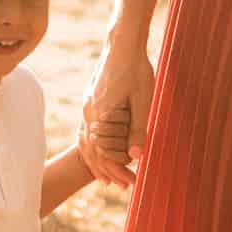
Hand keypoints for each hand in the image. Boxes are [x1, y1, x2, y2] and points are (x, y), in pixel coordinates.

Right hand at [80, 39, 154, 186]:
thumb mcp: (143, 100)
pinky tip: (101, 153)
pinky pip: (87, 132)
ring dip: (99, 162)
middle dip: (110, 171)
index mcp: (102, 115)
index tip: (132, 182)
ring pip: (88, 143)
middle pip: (95, 151)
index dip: (119, 170)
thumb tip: (136, 156)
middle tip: (126, 186)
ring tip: (110, 178)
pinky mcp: (90, 102)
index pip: (106, 153)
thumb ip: (138, 129)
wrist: (122, 45)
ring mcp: (87, 107)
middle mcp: (90, 113)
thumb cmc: (136, 70)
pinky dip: (93, 147)